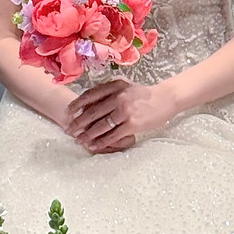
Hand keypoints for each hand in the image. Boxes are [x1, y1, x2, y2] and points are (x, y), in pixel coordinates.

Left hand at [62, 77, 177, 153]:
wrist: (165, 99)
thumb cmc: (143, 94)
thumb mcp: (125, 86)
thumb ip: (108, 91)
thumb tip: (88, 101)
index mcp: (114, 86)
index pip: (90, 95)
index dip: (77, 104)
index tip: (68, 112)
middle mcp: (118, 97)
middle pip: (93, 112)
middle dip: (79, 123)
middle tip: (69, 130)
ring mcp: (125, 111)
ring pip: (101, 126)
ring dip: (87, 135)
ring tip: (78, 141)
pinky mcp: (132, 125)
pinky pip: (112, 135)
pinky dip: (101, 142)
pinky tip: (93, 146)